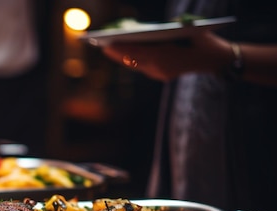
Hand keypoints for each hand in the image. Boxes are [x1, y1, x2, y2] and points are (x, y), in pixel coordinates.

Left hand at [101, 31, 231, 81]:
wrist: (215, 59)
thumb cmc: (201, 39)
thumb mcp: (185, 28)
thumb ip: (166, 29)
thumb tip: (144, 30)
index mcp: (164, 55)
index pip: (136, 52)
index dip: (120, 48)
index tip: (107, 44)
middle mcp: (159, 67)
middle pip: (132, 60)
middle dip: (117, 54)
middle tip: (102, 46)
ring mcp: (160, 74)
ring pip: (136, 65)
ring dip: (123, 58)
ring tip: (109, 50)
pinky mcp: (161, 76)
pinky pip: (142, 67)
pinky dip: (133, 60)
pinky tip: (124, 54)